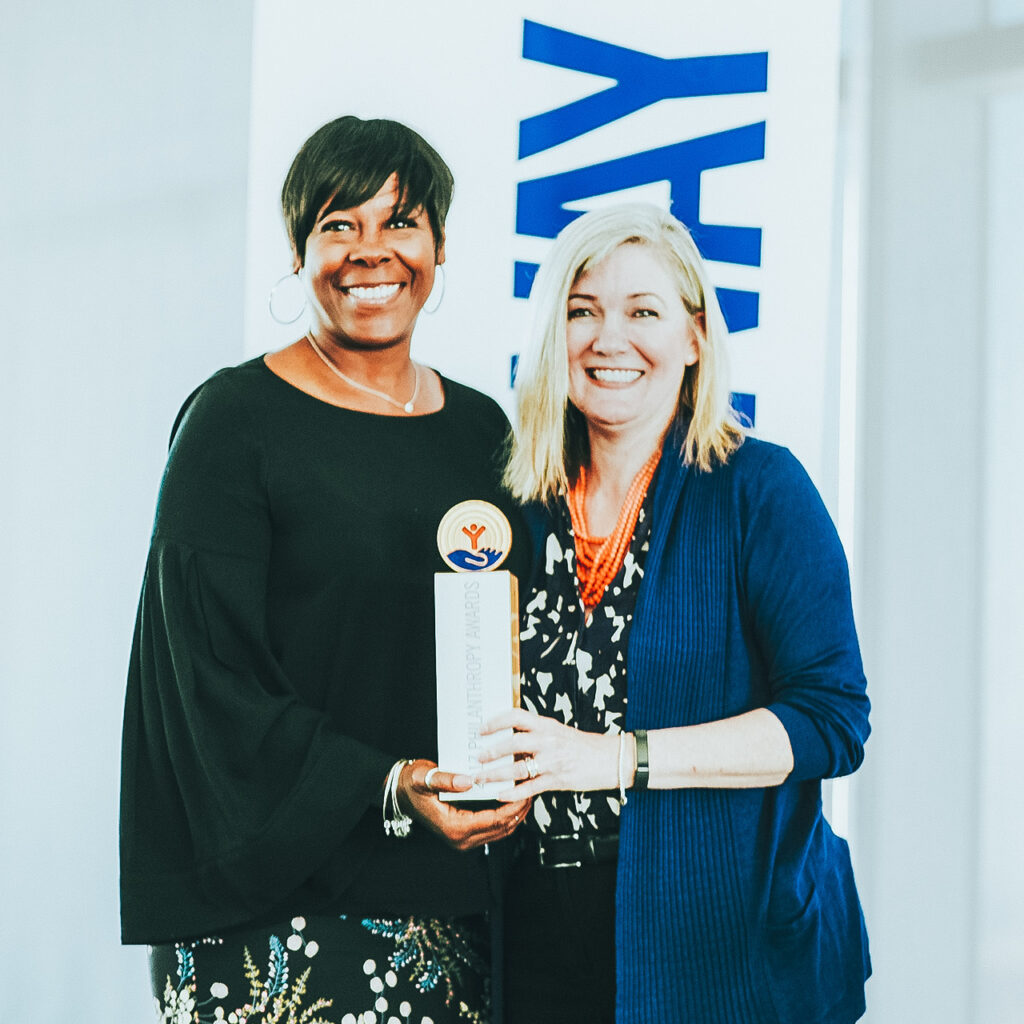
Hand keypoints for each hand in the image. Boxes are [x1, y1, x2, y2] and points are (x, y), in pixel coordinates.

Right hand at [396, 759, 531, 851]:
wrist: (400, 792)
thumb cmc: (412, 784)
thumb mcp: (425, 778)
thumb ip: (446, 780)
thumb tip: (468, 781)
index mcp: (454, 828)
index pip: (494, 820)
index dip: (513, 806)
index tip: (526, 790)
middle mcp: (461, 839)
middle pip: (502, 829)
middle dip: (520, 810)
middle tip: (533, 788)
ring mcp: (463, 839)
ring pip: (501, 831)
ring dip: (515, 813)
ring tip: (528, 792)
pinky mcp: (465, 833)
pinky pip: (493, 828)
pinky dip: (506, 815)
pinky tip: (513, 798)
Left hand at [475, 708, 620, 800]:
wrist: (611, 759)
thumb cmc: (584, 746)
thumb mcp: (559, 731)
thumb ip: (537, 732)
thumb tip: (511, 735)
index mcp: (547, 725)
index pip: (516, 716)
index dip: (495, 722)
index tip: (482, 729)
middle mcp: (548, 741)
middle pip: (513, 742)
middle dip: (491, 751)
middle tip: (478, 758)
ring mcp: (552, 761)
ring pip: (517, 768)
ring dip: (495, 774)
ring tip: (481, 778)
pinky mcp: (557, 780)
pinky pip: (530, 788)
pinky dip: (512, 793)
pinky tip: (500, 795)